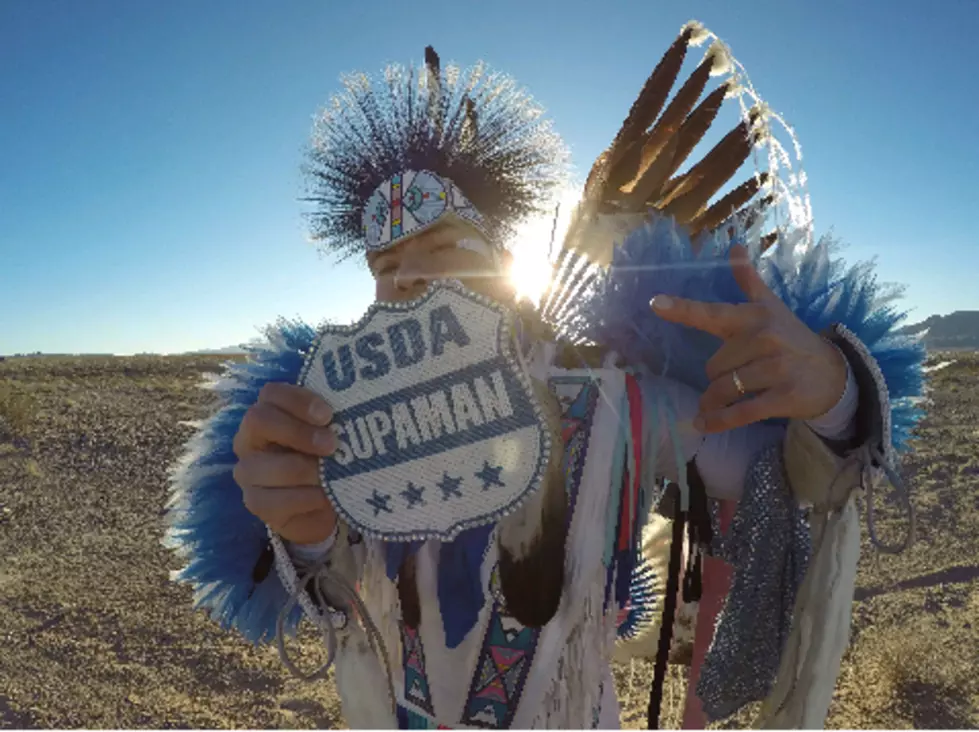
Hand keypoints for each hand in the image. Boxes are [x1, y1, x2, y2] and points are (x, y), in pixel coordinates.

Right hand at [232, 382, 338, 543]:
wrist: (324, 503)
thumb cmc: (329, 459)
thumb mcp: (332, 436)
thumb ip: (336, 422)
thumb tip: (360, 408)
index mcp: (270, 414)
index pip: (271, 393)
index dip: (298, 401)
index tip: (328, 414)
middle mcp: (251, 439)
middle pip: (259, 421)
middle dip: (298, 432)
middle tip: (332, 445)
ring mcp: (248, 472)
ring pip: (262, 465)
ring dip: (302, 470)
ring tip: (332, 476)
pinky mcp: (256, 503)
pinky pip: (272, 501)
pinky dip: (304, 499)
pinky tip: (326, 497)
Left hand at [651, 244, 846, 433]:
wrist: (834, 375)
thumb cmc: (792, 339)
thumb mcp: (771, 308)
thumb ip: (749, 282)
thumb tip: (735, 246)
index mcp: (754, 318)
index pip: (712, 313)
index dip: (683, 309)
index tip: (655, 303)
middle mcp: (764, 339)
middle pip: (713, 367)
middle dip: (716, 376)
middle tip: (734, 376)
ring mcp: (775, 369)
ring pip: (723, 390)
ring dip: (713, 402)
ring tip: (713, 405)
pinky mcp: (783, 397)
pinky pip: (740, 413)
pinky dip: (719, 421)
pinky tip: (704, 424)